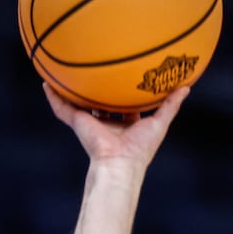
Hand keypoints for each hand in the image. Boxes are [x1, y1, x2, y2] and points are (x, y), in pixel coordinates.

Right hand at [44, 83, 188, 170]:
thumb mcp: (160, 123)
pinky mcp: (78, 123)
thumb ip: (171, 105)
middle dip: (96, 89)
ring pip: (78, 103)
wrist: (120, 164)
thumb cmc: (141, 149)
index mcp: (124, 124)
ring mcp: (90, 123)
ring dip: (70, 90)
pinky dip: (53, 98)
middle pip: (99, 102)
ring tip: (62, 72)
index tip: (122, 77)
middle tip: (94, 70)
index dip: (122, 92)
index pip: (122, 105)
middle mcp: (106, 123)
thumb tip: (187, 87)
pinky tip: (46, 84)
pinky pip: (62, 109)